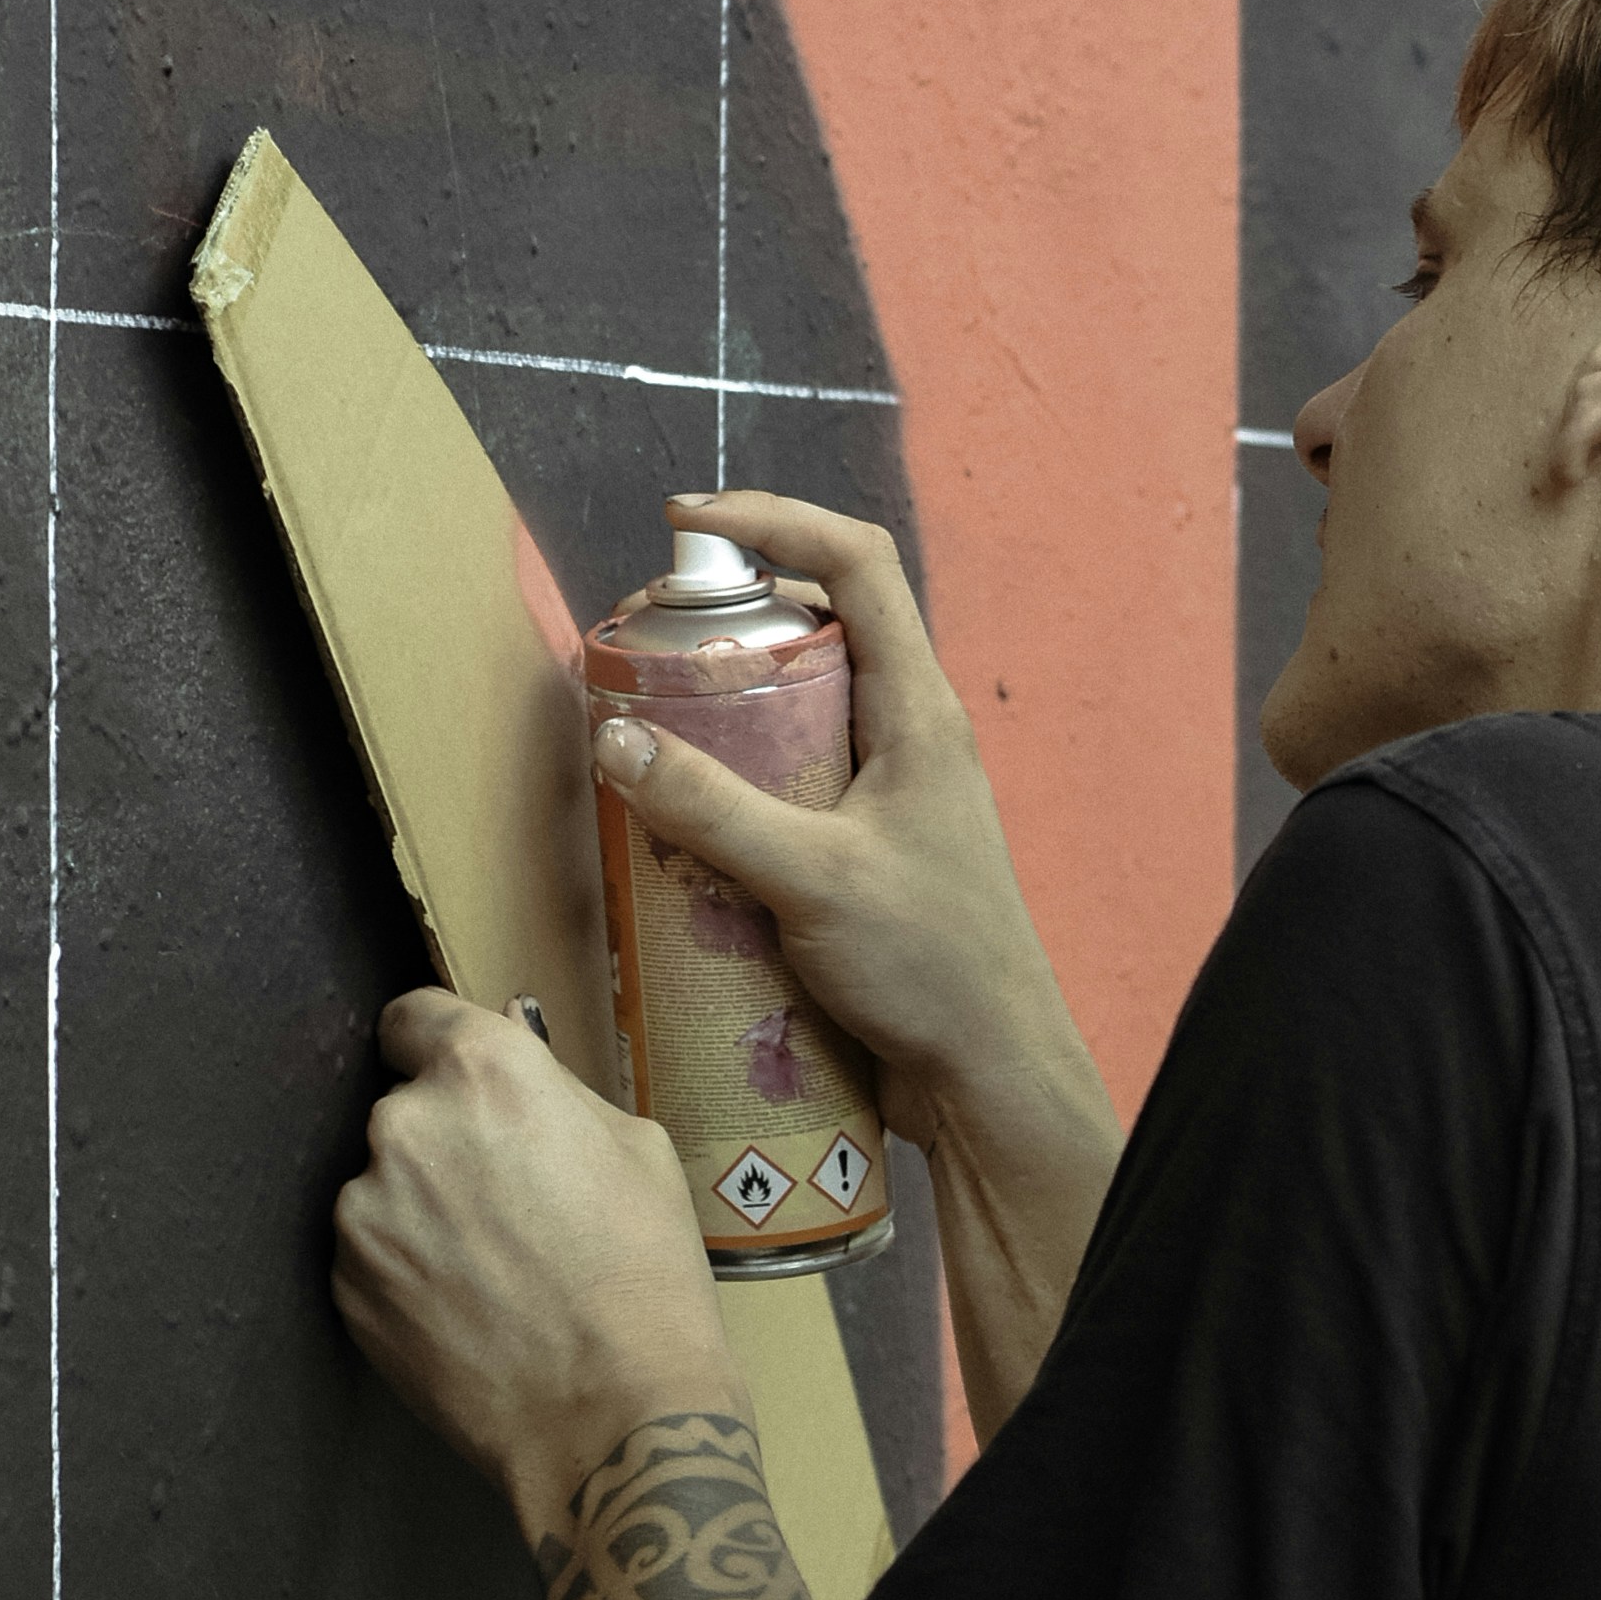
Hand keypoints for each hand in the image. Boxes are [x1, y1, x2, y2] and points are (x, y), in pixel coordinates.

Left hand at [331, 992, 739, 1519]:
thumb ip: (554, 1094)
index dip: (437, 1045)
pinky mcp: (345, 1284)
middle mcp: (406, 1126)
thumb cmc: (643, 1281)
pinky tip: (469, 1307)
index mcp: (484, 1072)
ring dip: (422, 1209)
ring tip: (495, 1268)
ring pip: (384, 1186)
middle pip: (405, 1108)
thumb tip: (516, 1073)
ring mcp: (363, 1209)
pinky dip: (406, 1270)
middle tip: (510, 1201)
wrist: (610, 1414)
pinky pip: (370, 1253)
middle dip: (446, 1142)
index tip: (452, 1075)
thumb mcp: (637, 1149)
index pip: (414, 1016)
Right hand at [593, 493, 1121, 1440]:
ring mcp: (887, 800)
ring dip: (723, 719)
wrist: (987, 1078)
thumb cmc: (933, 966)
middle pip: (817, 635)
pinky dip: (731, 796)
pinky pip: (788, 797)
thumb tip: (613, 738)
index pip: (858, 563)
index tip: (689, 524)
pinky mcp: (862, 860)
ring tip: (644, 736)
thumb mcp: (811, 877)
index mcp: (919, 710)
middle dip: (727, 628)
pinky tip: (676, 835)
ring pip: (796, 721)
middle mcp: (907, 739)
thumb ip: (711, 808)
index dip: (777, 521)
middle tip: (645, 648)